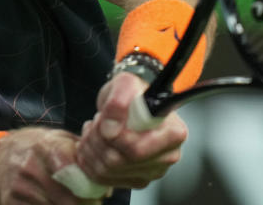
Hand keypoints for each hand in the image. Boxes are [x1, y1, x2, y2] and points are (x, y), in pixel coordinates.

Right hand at [0, 127, 107, 204]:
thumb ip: (83, 157)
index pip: (70, 171)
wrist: (2, 155)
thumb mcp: (59, 140)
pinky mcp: (10, 201)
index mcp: (45, 146)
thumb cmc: (39, 148)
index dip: (88, 187)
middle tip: (93, 203)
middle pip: (66, 199)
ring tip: (79, 203)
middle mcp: (30, 166)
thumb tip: (105, 185)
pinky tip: (57, 203)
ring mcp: (19, 186)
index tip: (98, 193)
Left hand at [75, 73, 187, 188]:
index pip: (136, 150)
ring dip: (90, 148)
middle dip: (97, 139)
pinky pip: (104, 178)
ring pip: (108, 171)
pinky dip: (90, 161)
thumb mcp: (125, 83)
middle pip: (119, 162)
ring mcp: (152, 171)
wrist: (130, 102)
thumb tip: (110, 129)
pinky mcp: (137, 179)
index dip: (112, 138)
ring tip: (93, 130)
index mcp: (173, 133)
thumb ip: (118, 101)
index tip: (103, 119)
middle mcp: (167, 156)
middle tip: (96, 122)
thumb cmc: (134, 93)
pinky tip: (93, 144)